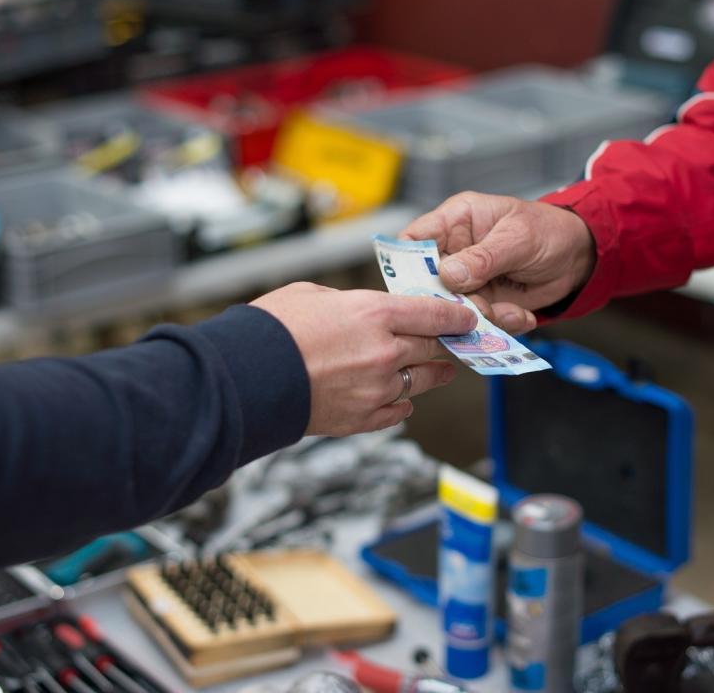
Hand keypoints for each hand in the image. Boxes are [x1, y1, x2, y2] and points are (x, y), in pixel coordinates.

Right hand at [251, 282, 475, 437]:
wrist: (246, 376)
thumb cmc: (271, 330)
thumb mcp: (313, 294)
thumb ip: (350, 303)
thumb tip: (362, 312)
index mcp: (375, 313)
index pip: (435, 314)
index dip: (456, 316)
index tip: (466, 318)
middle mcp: (384, 352)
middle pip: (431, 347)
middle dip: (444, 343)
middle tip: (452, 342)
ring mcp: (376, 389)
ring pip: (420, 381)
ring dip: (431, 374)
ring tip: (440, 371)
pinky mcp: (362, 418)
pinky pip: (398, 412)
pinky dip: (401, 403)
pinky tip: (402, 399)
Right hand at [401, 192, 596, 331]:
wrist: (579, 257)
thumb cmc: (548, 230)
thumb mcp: (518, 238)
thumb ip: (483, 257)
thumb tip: (449, 274)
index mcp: (455, 222)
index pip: (414, 239)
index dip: (405, 263)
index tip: (413, 287)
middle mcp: (455, 252)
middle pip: (428, 283)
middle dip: (449, 302)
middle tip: (475, 308)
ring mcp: (467, 282)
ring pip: (453, 309)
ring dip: (481, 318)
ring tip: (510, 311)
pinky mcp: (483, 303)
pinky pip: (478, 323)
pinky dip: (501, 325)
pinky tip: (522, 314)